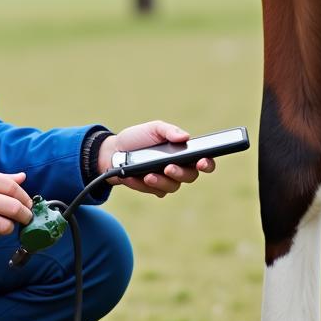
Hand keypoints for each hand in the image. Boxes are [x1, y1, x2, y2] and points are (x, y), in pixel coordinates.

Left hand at [97, 121, 215, 197]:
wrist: (113, 152)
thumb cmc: (137, 138)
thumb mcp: (153, 129)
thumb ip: (169, 131)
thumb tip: (185, 137)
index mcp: (182, 152)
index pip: (202, 160)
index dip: (207, 164)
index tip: (202, 162)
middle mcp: (178, 168)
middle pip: (190, 177)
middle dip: (181, 173)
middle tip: (168, 168)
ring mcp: (165, 180)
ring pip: (172, 187)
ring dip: (161, 181)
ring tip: (148, 175)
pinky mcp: (152, 189)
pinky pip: (154, 191)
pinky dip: (143, 184)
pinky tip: (134, 177)